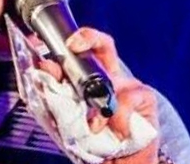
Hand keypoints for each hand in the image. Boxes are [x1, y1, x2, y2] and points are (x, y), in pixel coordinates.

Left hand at [37, 27, 159, 163]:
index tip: (53, 42)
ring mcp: (128, 85)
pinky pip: (126, 100)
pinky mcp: (145, 98)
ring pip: (111, 77)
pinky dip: (118, 118)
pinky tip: (118, 131)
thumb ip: (55, 93)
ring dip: (98, 103)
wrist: (120, 163)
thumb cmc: (94, 140)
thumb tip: (44, 70)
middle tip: (73, 46)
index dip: (68, 42)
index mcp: (91, 78)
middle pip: (103, 45)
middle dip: (88, 38)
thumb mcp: (67, 116)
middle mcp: (110, 76)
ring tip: (93, 125)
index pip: (81, 50)